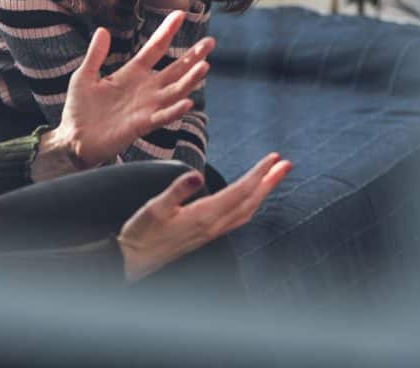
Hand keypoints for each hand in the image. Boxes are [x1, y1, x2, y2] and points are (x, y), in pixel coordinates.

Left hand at [44, 10, 213, 173]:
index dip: (167, 31)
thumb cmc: (79, 109)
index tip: (180, 13)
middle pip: (175, 69)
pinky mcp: (142, 124)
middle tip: (211, 42)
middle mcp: (145, 88)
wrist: (74, 139)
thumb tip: (103, 29)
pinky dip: (176, 110)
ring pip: (175, 90)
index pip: (155, 48)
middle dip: (193, 56)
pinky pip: (163, 116)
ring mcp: (146, 106)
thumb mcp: (84, 76)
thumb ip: (95, 54)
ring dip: (191, 80)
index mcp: (132, 73)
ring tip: (205, 66)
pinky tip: (189, 101)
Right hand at [117, 153, 292, 281]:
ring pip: (247, 210)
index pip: (240, 191)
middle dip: (269, 181)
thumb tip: (196, 175)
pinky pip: (237, 218)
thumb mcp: (154, 208)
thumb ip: (176, 190)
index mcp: (204, 216)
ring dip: (262, 192)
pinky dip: (250, 204)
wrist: (133, 261)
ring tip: (273, 177)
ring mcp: (211, 232)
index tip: (273, 158)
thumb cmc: (140, 234)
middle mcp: (213, 226)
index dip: (259, 174)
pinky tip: (250, 199)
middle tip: (286, 164)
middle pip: (250, 201)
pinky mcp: (206, 235)